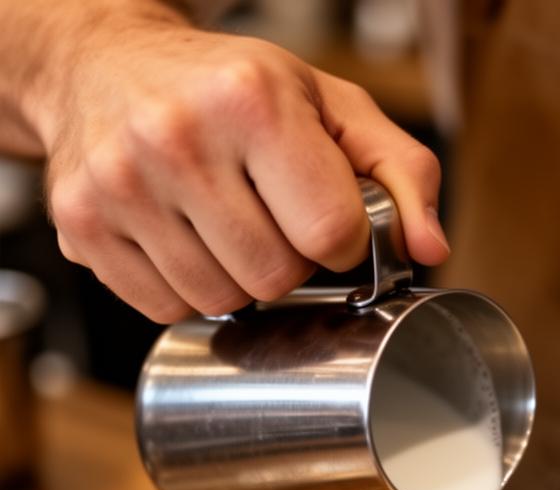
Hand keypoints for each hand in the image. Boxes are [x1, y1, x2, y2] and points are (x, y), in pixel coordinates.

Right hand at [33, 12, 447, 321]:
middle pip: (276, 278)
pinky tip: (184, 238)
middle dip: (289, 262)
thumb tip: (432, 250)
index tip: (324, 219)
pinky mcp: (83, 226)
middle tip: (269, 217)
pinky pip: (166, 309)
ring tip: (223, 223)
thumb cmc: (233, 89)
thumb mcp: (334, 108)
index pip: (332, 233)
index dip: (341, 241)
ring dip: (238, 279)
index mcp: (252, 102)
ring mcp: (120, 186)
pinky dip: (187, 288)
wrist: (106, 64)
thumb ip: (403, 176)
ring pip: (221, 302)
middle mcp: (176, 138)